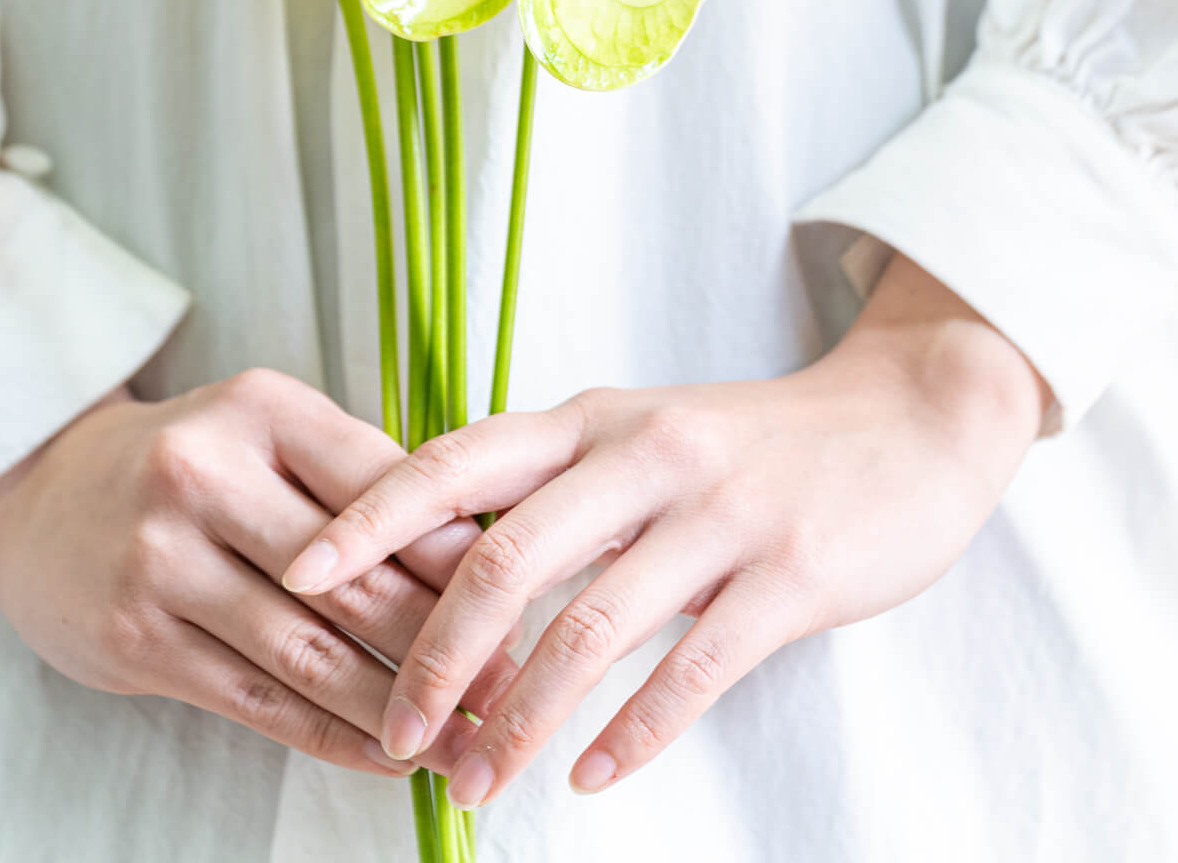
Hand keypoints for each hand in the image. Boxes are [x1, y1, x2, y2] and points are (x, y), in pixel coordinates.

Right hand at [0, 368, 513, 778]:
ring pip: (308, 652)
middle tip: (509, 685)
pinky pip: (258, 700)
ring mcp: (163, 560)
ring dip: (398, 707)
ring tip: (464, 740)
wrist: (39, 493)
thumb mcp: (265, 431)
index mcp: (259, 407)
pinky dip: (333, 737)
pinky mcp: (137, 638)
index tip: (523, 600)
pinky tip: (387, 756)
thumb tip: (480, 549)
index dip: (458, 554)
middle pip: (351, 578)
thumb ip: (356, 477)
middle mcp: (204, 475)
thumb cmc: (188, 463)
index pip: (383, 487)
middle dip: (442, 642)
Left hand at [282, 256, 1049, 806]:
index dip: (370, 516)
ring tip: (477, 786)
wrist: (909, 419)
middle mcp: (642, 455)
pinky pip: (695, 667)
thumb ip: (552, 479)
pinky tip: (597, 778)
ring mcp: (717, 513)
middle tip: (389, 733)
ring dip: (524, 718)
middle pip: (505, 555)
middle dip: (434, 655)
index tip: (296, 574)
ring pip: (592, 625)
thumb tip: (435, 547)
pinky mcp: (788, 575)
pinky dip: (637, 731)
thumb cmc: (749, 441)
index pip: (456, 459)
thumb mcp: (640, 431)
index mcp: (592, 419)